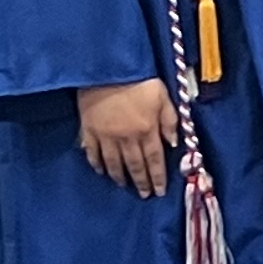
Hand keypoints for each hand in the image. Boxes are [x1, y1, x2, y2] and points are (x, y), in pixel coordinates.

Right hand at [77, 75, 177, 196]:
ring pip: (114, 163)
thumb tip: (174, 143)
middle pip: (135, 165)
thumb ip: (169, 121)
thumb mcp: (163, 96)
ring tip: (125, 185)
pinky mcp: (89, 130)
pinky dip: (97, 164)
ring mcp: (106, 135)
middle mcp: (127, 137)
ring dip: (120, 176)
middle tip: (144, 195)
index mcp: (147, 129)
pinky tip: (101, 171)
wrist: (107, 68)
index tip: (159, 191)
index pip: (154, 160)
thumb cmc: (139, 79)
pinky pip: (92, 152)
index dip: (157, 177)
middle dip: (141, 182)